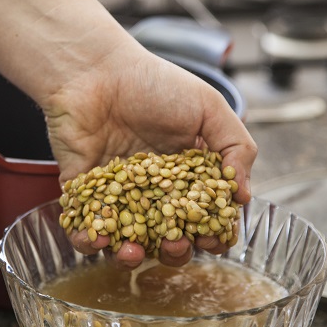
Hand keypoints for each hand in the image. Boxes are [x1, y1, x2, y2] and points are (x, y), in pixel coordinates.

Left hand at [0, 0, 256, 268]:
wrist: (95, 70)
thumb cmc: (154, 84)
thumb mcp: (209, 108)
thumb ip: (236, 147)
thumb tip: (243, 197)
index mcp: (187, 173)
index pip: (205, 214)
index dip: (213, 232)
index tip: (214, 237)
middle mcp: (154, 188)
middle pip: (169, 235)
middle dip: (176, 249)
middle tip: (175, 243)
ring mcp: (119, 192)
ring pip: (128, 239)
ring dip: (133, 255)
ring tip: (133, 251)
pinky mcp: (84, 192)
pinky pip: (86, 227)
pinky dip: (91, 240)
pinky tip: (98, 239)